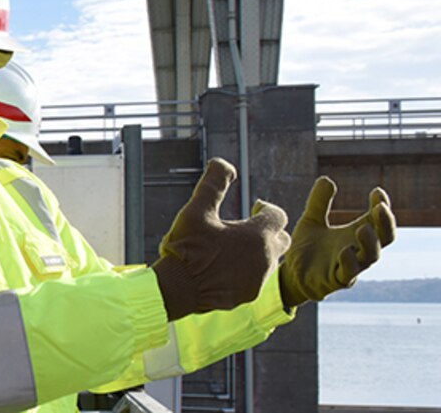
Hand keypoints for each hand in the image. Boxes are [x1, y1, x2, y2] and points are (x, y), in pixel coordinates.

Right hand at [152, 158, 291, 320]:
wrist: (177, 289)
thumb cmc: (187, 248)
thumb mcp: (197, 209)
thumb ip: (214, 183)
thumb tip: (223, 162)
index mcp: (258, 235)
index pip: (277, 216)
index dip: (265, 209)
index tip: (252, 208)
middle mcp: (265, 258)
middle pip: (281, 239)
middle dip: (268, 231)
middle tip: (246, 227)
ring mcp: (259, 279)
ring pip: (270, 261)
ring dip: (257, 251)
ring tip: (234, 247)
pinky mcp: (249, 295)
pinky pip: (256, 278)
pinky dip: (247, 270)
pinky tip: (226, 267)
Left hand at [278, 178, 395, 307]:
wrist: (291, 273)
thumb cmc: (307, 247)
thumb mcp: (311, 220)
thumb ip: (318, 202)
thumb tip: (326, 179)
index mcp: (355, 233)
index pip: (378, 220)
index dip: (382, 206)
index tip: (377, 192)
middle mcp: (358, 249)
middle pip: (384, 238)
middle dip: (385, 223)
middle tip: (381, 208)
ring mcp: (350, 266)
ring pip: (371, 257)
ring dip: (370, 243)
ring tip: (363, 229)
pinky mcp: (336, 280)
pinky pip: (348, 274)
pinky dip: (349, 262)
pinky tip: (344, 251)